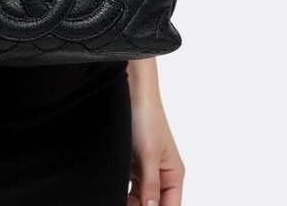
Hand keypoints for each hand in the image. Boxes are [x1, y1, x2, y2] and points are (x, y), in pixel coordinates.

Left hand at [127, 63, 184, 205]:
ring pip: (140, 199)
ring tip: (114, 201)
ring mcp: (146, 170)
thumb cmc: (147, 117)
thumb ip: (151, 184)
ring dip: (130, 202)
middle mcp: (162, 175)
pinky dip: (123, 194)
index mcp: (173, 175)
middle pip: (154, 204)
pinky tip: (113, 196)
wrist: (131, 91)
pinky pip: (129, 188)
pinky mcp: (132, 164)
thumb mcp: (149, 154)